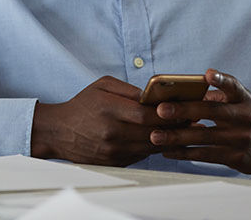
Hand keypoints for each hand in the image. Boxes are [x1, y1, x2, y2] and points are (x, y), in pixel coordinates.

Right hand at [31, 75, 181, 166]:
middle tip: (191, 119)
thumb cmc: (82, 105)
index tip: (182, 108)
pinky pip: (142, 155)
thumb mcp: (102, 86)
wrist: (59, 131)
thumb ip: (129, 89)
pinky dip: (153, 147)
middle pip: (153, 132)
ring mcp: (113, 151)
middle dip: (174, 126)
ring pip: (151, 147)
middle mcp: (111, 133)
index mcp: (108, 110)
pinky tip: (162, 139)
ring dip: (168, 139)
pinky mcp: (115, 162)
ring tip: (182, 130)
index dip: (167, 113)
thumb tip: (155, 96)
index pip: (146, 115)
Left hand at [148, 69, 250, 174]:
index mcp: (242, 99)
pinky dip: (184, 153)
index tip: (208, 75)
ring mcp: (239, 138)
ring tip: (155, 136)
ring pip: (204, 137)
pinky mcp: (235, 157)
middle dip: (184, 110)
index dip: (221, 80)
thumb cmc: (246, 116)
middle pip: (211, 111)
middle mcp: (243, 117)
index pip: (233, 86)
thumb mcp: (240, 101)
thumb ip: (215, 96)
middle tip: (160, 110)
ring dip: (177, 137)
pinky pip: (205, 155)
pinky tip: (167, 151)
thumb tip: (177, 95)